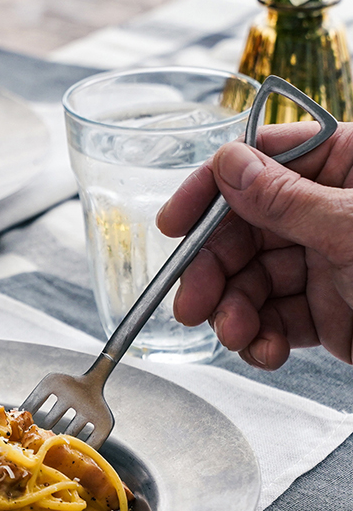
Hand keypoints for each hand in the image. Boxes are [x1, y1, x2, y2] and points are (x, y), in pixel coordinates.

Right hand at [156, 122, 352, 368]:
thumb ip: (287, 199)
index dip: (211, 190)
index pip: (260, 160)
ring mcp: (329, 261)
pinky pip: (277, 319)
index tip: (175, 222)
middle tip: (193, 303)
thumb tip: (229, 166)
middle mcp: (330, 210)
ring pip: (253, 279)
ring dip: (234, 311)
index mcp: (346, 165)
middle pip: (244, 229)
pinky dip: (261, 338)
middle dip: (215, 270)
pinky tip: (264, 350)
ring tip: (236, 336)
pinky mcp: (331, 311)